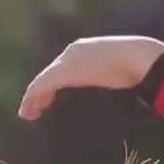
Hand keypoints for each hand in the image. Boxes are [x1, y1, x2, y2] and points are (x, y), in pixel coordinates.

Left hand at [18, 35, 163, 119]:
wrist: (134, 57)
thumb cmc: (135, 64)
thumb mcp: (121, 68)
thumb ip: (114, 72)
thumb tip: (124, 80)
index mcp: (85, 49)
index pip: (63, 67)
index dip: (54, 83)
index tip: (50, 98)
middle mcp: (71, 52)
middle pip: (49, 73)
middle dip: (40, 91)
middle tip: (34, 108)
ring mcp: (65, 62)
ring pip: (41, 81)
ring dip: (33, 98)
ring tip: (28, 114)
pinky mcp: (61, 73)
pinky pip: (40, 86)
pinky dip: (32, 99)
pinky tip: (29, 111)